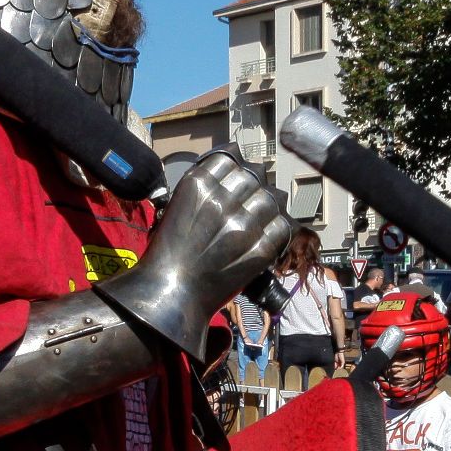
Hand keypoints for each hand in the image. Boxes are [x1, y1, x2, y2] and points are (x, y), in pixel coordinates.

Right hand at [97, 153, 292, 357]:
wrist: (171, 293)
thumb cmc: (168, 254)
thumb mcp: (175, 207)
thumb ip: (202, 189)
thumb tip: (229, 178)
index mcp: (197, 185)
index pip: (230, 157)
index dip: (237, 166)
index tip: (239, 173)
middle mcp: (222, 200)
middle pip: (254, 175)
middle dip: (255, 183)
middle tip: (251, 197)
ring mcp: (243, 225)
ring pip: (272, 198)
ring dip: (269, 204)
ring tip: (261, 215)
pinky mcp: (260, 250)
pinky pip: (282, 226)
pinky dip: (278, 227)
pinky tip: (268, 232)